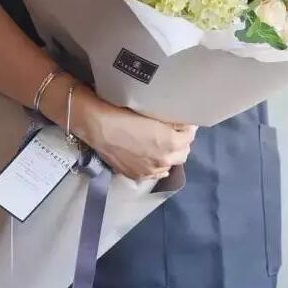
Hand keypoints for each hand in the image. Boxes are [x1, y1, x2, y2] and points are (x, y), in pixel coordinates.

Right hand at [73, 86, 196, 179]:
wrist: (97, 125)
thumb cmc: (124, 112)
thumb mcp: (152, 112)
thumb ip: (171, 121)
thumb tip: (181, 123)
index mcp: (172, 142)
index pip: (190, 134)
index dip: (186, 126)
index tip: (181, 119)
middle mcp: (165, 160)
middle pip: (184, 152)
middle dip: (181, 141)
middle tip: (172, 130)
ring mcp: (151, 171)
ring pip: (169, 164)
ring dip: (169, 154)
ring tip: (160, 143)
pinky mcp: (137, 175)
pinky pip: (154, 172)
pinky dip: (155, 164)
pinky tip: (149, 156)